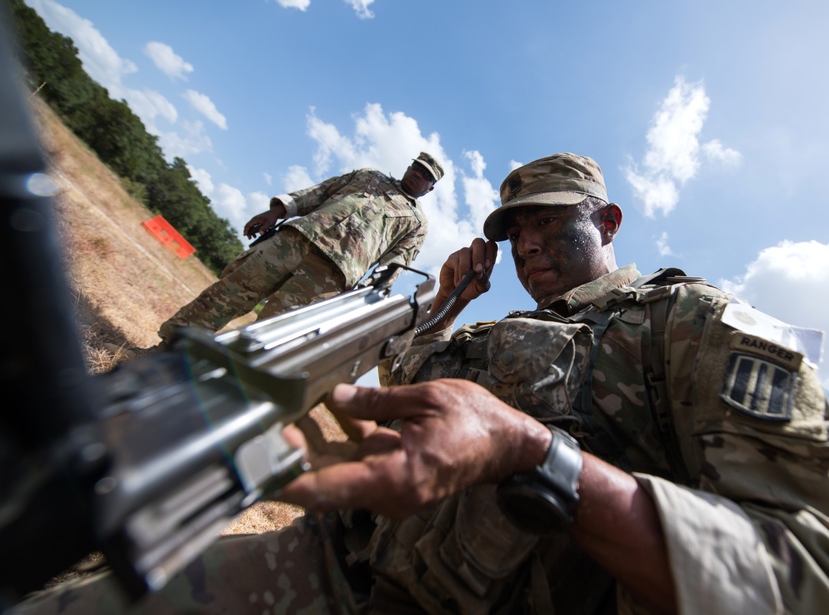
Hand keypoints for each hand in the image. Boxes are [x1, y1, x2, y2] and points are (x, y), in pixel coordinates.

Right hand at [243, 205, 285, 238]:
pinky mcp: (259, 222)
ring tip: (255, 237)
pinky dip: (255, 231)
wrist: (275, 213)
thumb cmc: (271, 217)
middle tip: (250, 238)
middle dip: (248, 232)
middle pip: (248, 226)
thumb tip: (260, 233)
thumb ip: (264, 228)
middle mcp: (254, 220)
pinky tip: (258, 233)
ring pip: (252, 227)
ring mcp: (257, 221)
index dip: (246, 230)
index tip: (245, 235)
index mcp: (255, 219)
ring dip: (252, 232)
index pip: (248, 225)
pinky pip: (255, 227)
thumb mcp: (268, 223)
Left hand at [279, 380, 549, 518]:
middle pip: (325, 484)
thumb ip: (378, 401)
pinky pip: (358, 468)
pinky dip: (339, 446)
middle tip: (259, 430)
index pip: (328, 487)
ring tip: (284, 420)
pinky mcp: (394, 482)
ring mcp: (392, 491)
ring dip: (312, 452)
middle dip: (291, 459)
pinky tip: (325, 416)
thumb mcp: (426, 399)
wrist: (507, 446)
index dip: (288, 480)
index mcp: (398, 476)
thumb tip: (338, 397)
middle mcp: (390, 493)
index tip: (258, 467)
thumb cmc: (476, 421)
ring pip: (338, 476)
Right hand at [440, 238, 497, 300]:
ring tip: (465, 280)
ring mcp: (463, 254)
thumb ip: (483, 281)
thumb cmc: (471, 288)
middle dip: (479, 256)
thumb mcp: (480, 287)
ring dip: (466, 266)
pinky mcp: (452, 258)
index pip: (491, 246)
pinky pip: (455, 260)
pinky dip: (458, 272)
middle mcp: (474, 252)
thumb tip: (480, 274)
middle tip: (478, 270)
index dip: (491, 252)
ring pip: (465, 251)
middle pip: (478, 242)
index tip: (488, 266)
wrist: (456, 294)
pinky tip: (458, 282)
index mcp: (486, 257)